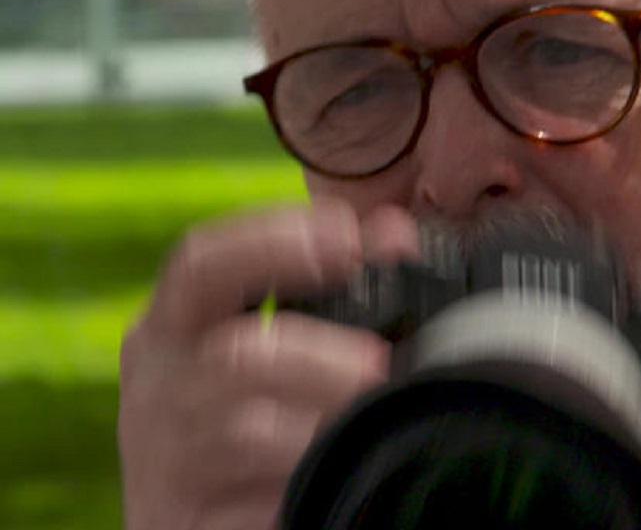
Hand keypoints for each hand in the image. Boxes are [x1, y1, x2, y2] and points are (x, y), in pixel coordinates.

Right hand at [118, 201, 418, 529]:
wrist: (196, 518)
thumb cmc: (239, 412)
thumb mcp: (269, 337)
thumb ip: (330, 279)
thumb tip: (394, 230)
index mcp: (173, 322)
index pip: (201, 261)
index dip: (273, 240)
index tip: (345, 237)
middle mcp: (156, 382)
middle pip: (233, 352)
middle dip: (319, 355)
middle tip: (377, 365)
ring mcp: (161, 454)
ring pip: (250, 429)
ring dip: (325, 420)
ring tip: (371, 420)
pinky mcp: (176, 516)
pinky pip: (255, 500)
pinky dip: (302, 484)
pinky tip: (333, 477)